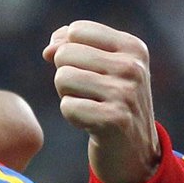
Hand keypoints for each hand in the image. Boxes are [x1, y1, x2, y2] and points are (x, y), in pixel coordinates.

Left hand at [43, 20, 160, 182]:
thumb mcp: (102, 68)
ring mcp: (125, 93)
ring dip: (67, 95)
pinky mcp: (114, 119)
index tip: (83, 69)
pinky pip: (67, 106)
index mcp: (133, 47)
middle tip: (87, 92)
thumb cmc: (111, 102)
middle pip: (65, 53)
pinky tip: (90, 122)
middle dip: (65, 75)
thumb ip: (73, 47)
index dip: (67, 49)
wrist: (134, 152)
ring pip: (63, 78)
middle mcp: (132, 67)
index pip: (77, 30)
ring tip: (89, 105)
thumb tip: (49, 49)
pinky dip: (72, 116)